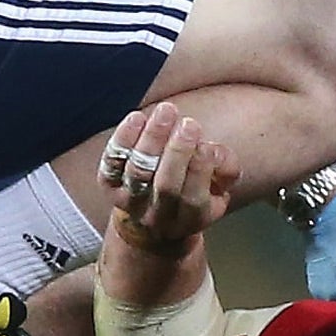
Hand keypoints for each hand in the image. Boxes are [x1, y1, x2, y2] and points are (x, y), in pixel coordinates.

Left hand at [98, 102, 240, 245]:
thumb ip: (226, 171)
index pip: (194, 197)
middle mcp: (158, 214)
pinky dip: (122, 140)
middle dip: (178, 152)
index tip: (208, 145)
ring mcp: (131, 201)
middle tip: (189, 124)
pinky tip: (137, 118)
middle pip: (166, 185)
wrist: (152, 223)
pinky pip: (111, 163)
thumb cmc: (192, 195)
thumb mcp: (219, 191)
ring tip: (166, 111)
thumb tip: (217, 152)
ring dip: (153, 139)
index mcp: (191, 218)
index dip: (201, 170)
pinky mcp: (110, 186)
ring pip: (139, 172)